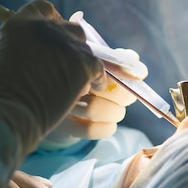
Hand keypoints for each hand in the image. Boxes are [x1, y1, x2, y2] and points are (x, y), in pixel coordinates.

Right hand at [0, 0, 104, 163]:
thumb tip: (40, 46)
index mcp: (21, 22)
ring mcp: (67, 45)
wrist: (11, 112)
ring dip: (81, 63)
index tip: (54, 36)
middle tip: (68, 63)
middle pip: (70, 27)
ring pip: (84, 48)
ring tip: (76, 80)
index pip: (44, 9)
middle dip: (70, 44)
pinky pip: (98, 67)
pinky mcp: (84, 64)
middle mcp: (46, 27)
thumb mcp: (4, 56)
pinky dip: (97, 78)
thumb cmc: (2, 92)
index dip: (52, 21)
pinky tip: (95, 86)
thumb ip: (23, 43)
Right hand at [38, 30, 145, 150]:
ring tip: (117, 111)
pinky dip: (107, 128)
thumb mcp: (95, 63)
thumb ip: (116, 59)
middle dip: (122, 94)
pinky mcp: (61, 127)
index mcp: (71, 57)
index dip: (124, 72)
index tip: (136, 77)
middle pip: (98, 84)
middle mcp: (60, 78)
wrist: (49, 107)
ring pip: (93, 108)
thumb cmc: (79, 80)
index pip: (101, 61)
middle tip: (126, 98)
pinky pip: (91, 130)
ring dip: (115, 112)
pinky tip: (108, 123)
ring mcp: (58, 104)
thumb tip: (138, 63)